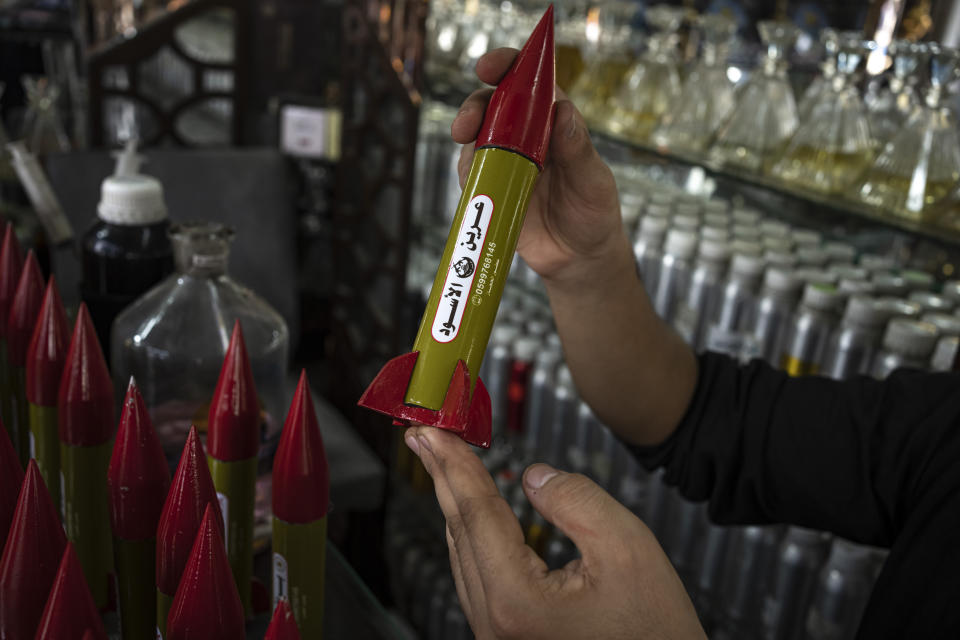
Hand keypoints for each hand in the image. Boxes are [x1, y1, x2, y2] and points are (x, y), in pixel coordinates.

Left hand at [404, 426, 705, 639]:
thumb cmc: (654, 629)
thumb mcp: (626, 546)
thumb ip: (574, 499)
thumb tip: (535, 477)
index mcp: (516, 600)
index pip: (477, 513)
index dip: (456, 464)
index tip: (435, 432)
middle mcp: (495, 623)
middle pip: (462, 532)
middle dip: (444, 477)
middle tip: (424, 437)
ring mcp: (498, 636)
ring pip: (465, 555)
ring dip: (455, 504)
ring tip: (443, 466)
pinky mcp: (509, 638)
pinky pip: (479, 578)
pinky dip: (473, 536)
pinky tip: (470, 515)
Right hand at [452, 48, 629, 286]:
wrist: (579, 259)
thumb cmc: (594, 214)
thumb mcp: (594, 181)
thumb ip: (578, 149)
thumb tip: (563, 112)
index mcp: (553, 122)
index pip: (530, 82)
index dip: (508, 66)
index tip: (491, 67)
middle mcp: (526, 137)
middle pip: (492, 106)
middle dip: (474, 107)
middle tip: (466, 124)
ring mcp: (505, 163)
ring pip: (476, 138)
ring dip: (467, 140)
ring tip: (471, 155)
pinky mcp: (491, 190)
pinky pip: (470, 174)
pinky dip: (466, 173)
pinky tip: (473, 180)